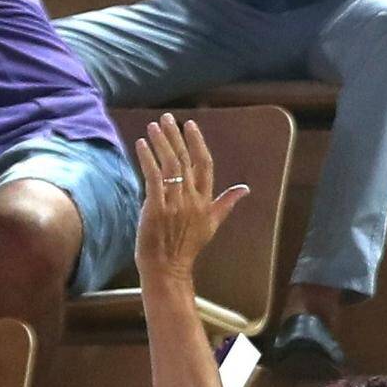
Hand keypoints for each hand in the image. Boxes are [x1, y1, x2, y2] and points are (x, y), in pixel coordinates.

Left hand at [133, 111, 249, 297]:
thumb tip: (245, 189)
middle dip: (175, 136)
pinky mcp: (156, 209)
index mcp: (205, 201)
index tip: (189, 125)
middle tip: (166, 118)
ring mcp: (174, 204)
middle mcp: (192, 199)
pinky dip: (147, 159)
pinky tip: (142, 144)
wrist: (168, 269)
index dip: (197, 143)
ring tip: (153, 126)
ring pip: (170, 165)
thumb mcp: (212, 224)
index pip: (205, 164)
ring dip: (161, 143)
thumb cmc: (187, 247)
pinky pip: (153, 177)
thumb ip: (226, 203)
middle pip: (185, 160)